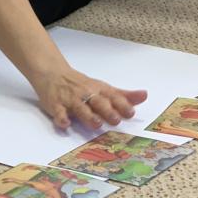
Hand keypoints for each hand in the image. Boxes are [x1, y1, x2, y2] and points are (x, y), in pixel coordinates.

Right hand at [31, 67, 147, 129]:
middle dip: (107, 110)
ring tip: (96, 124)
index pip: (112, 96)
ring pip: (80, 107)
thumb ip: (123, 95)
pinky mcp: (55, 104)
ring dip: (88, 115)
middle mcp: (86, 93)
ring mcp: (70, 99)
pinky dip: (61, 117)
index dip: (122, 104)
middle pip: (98, 101)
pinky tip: (65, 123)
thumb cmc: (81, 84)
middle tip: (115, 120)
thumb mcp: (102, 87)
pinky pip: (58, 111)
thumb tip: (144, 95)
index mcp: (98, 89)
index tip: (131, 112)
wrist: (52, 73)